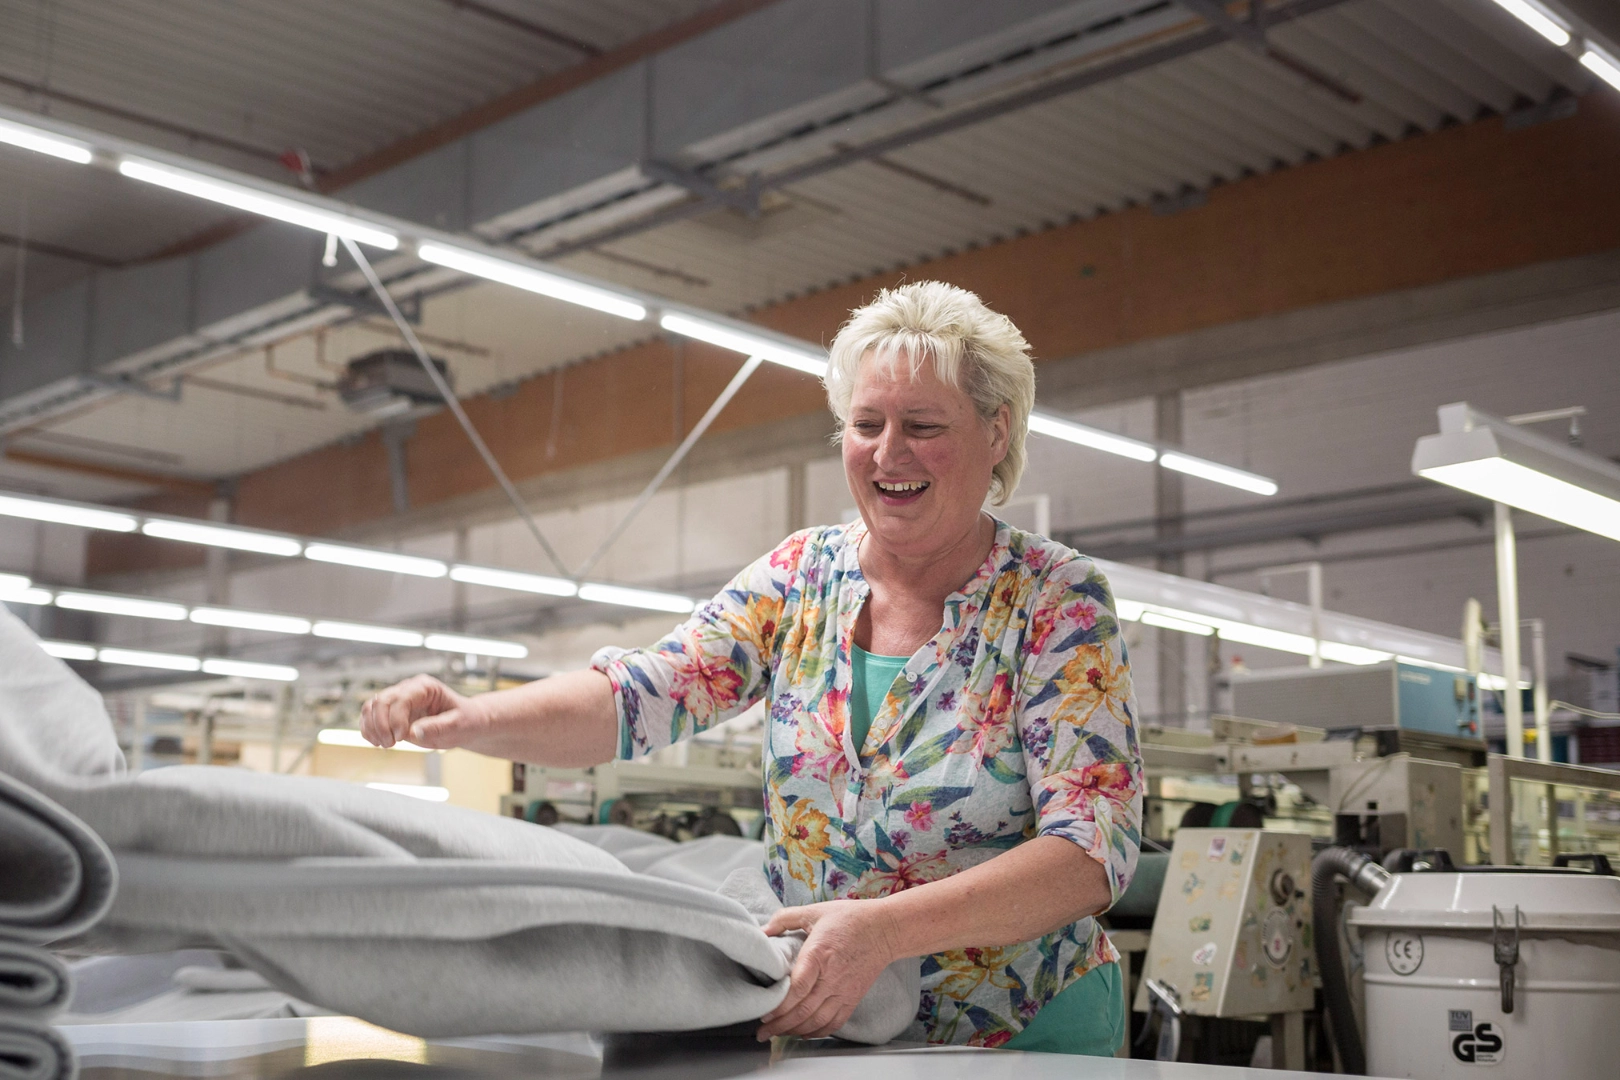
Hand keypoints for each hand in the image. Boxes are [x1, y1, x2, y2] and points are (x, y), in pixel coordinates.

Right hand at [359, 674, 482, 749]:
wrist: (465, 723)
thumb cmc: (464, 721)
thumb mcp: (458, 725)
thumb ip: (438, 727)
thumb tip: (414, 732)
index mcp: (425, 687)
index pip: (400, 698)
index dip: (396, 719)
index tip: (401, 738)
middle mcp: (408, 689)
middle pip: (380, 701)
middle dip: (381, 725)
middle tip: (391, 745)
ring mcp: (398, 700)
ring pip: (370, 707)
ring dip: (372, 728)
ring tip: (385, 745)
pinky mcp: (391, 713)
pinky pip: (369, 717)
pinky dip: (368, 731)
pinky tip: (378, 743)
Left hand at [757, 900, 900, 1040]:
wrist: (885, 929)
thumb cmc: (850, 919)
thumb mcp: (815, 911)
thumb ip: (786, 918)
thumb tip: (763, 930)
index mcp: (819, 955)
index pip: (798, 988)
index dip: (780, 1005)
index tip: (764, 1013)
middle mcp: (831, 977)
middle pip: (803, 1010)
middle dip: (780, 1025)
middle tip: (762, 1033)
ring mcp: (844, 991)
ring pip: (817, 1021)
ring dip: (795, 1031)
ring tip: (777, 1035)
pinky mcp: (853, 998)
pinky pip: (834, 1023)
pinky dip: (817, 1032)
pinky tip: (803, 1033)